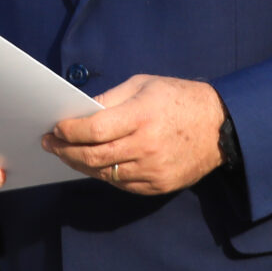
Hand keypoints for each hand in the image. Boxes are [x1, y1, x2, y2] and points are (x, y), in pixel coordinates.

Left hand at [43, 75, 225, 195]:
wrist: (220, 127)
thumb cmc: (179, 98)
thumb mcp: (144, 85)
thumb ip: (110, 99)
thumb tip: (79, 112)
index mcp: (142, 116)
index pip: (95, 130)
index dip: (70, 131)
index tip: (55, 128)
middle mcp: (146, 146)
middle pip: (94, 156)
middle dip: (66, 150)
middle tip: (51, 143)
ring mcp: (153, 170)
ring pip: (104, 173)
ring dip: (80, 164)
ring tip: (67, 153)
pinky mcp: (158, 185)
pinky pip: (121, 184)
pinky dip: (103, 174)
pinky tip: (93, 163)